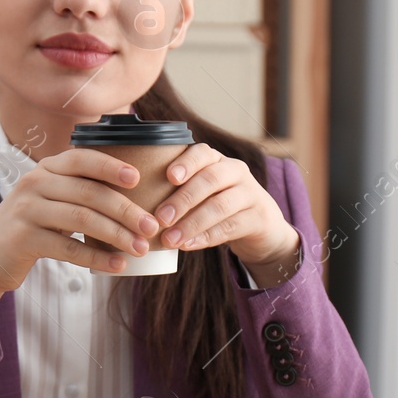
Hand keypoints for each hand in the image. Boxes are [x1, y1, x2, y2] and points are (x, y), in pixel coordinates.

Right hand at [0, 149, 163, 294]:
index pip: (82, 159)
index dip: (110, 166)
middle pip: (89, 192)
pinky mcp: (23, 238)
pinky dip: (96, 257)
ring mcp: (27, 210)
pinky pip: (67, 247)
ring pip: (81, 219)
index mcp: (46, 169)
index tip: (138, 179)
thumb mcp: (51, 200)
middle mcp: (34, 183)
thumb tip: (136, 200)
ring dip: (116, 234)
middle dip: (125, 210)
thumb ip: (80, 192)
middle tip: (151, 226)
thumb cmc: (32, 227)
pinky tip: (116, 265)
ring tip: (139, 248)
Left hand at [153, 143, 300, 280]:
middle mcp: (236, 171)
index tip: (169, 176)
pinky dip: (206, 237)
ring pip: (220, 205)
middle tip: (161, 218)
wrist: (261, 225)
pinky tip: (188, 245)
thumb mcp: (202, 192)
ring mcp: (250, 194)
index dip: (186, 163)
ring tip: (170, 239)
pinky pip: (231, 227)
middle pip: (210, 179)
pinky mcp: (259, 218)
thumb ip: (178, 191)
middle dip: (183, 199)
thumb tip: (137, 206)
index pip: (203, 152)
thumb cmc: (217, 205)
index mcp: (217, 160)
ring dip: (192, 223)